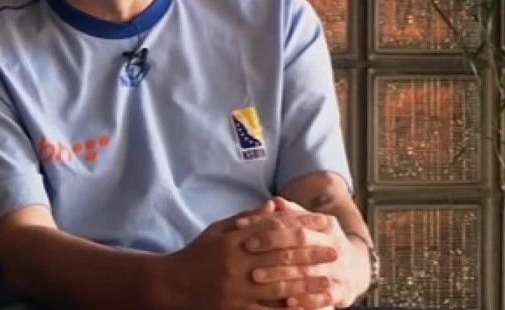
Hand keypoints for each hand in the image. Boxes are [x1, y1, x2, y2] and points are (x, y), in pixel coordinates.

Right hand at [161, 201, 332, 309]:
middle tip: (335, 252)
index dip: (300, 227)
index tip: (321, 225)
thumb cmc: (196, 255)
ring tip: (330, 283)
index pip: (272, 230)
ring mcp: (236, 289)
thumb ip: (247, 218)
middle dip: (311, 254)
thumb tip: (274, 205)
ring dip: (308, 284)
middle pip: (281, 256)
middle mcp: (236, 263)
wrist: (170, 286)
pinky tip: (306, 309)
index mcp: (233, 241)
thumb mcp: (217, 230)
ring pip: (278, 285)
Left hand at [237, 198, 366, 308]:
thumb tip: (274, 202)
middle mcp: (333, 244)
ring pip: (308, 269)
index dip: (267, 222)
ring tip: (257, 276)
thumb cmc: (322, 244)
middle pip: (301, 241)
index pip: (293, 220)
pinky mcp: (343, 291)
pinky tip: (286, 302)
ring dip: (282, 273)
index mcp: (325, 224)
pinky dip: (306, 300)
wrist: (356, 269)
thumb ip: (292, 215)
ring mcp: (339, 268)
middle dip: (272, 244)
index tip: (242, 225)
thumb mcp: (311, 226)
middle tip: (247, 249)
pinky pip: (325, 296)